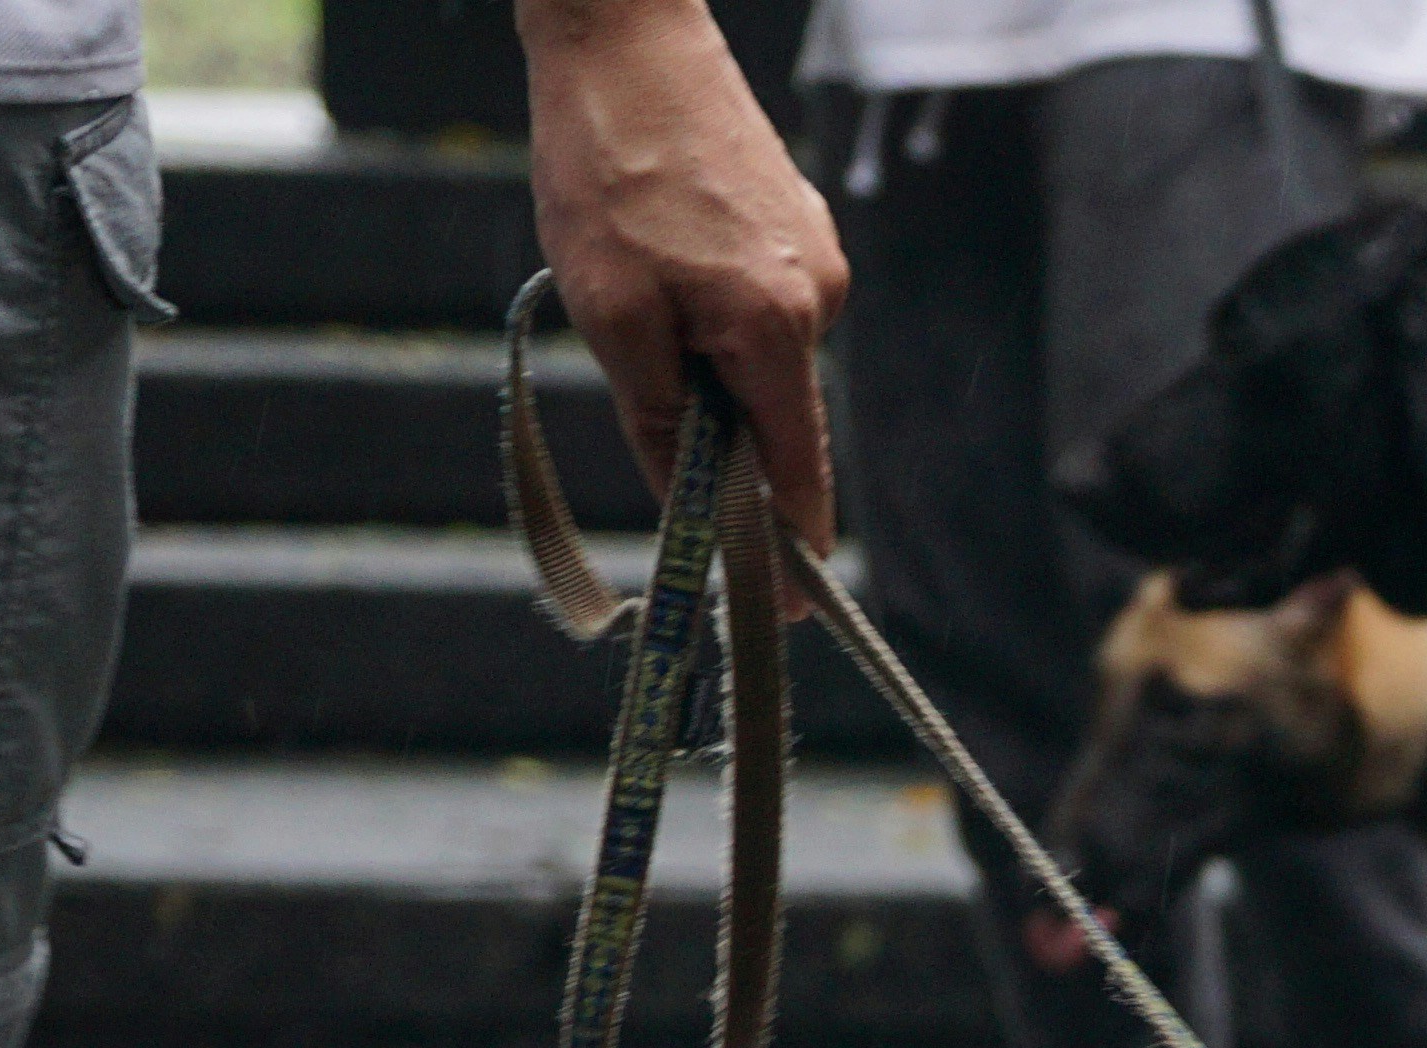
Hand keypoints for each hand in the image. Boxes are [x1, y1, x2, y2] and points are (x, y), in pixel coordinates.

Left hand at [519, 0, 847, 549]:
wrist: (625, 33)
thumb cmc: (606, 163)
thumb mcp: (606, 306)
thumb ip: (657, 414)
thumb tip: (691, 498)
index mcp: (777, 327)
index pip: (797, 471)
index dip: (788, 546)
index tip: (786, 610)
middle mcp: (821, 299)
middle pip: (773, 413)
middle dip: (711, 420)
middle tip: (635, 358)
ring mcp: (818, 259)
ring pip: (759, 354)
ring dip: (700, 348)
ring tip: (635, 271)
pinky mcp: (801, 227)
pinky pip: (759, 303)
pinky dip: (711, 305)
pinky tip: (661, 245)